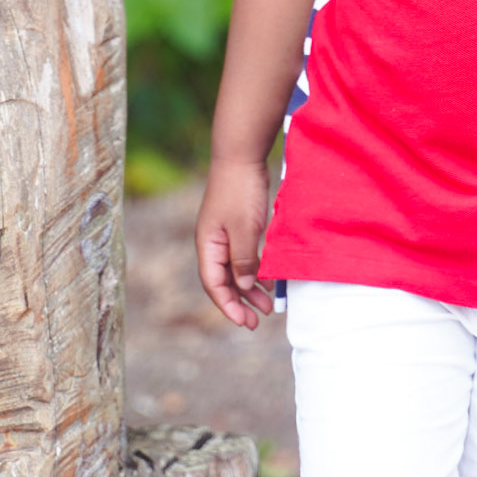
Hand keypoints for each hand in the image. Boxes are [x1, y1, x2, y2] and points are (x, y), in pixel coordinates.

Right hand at [195, 158, 276, 329]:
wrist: (241, 155)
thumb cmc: (240, 190)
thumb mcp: (244, 228)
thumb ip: (243, 259)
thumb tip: (246, 286)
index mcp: (207, 244)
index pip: (214, 284)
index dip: (228, 305)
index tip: (244, 322)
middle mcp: (213, 243)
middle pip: (223, 281)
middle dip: (239, 302)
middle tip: (258, 321)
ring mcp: (224, 235)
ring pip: (235, 270)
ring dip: (250, 289)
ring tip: (268, 306)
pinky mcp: (237, 227)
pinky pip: (244, 256)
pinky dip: (255, 270)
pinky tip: (268, 279)